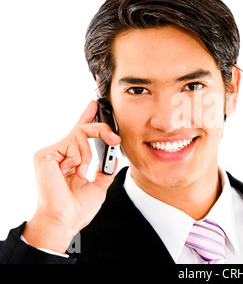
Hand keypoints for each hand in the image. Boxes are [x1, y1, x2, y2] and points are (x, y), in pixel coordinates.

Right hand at [22, 101, 120, 253]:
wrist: (65, 219)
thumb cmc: (77, 208)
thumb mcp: (99, 185)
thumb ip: (105, 169)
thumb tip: (113, 158)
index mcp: (72, 159)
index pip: (80, 134)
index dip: (87, 118)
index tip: (95, 105)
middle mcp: (61, 153)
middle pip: (83, 129)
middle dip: (102, 130)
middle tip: (114, 139)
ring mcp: (52, 153)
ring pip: (80, 136)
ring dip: (87, 156)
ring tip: (79, 174)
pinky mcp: (45, 155)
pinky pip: (71, 144)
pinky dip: (77, 160)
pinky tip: (67, 173)